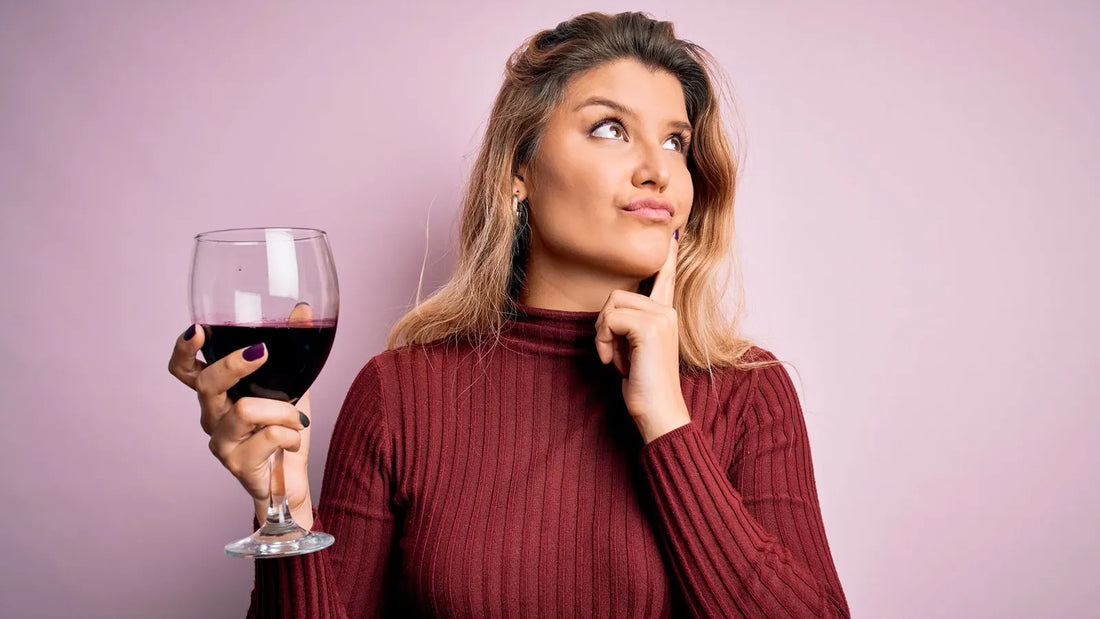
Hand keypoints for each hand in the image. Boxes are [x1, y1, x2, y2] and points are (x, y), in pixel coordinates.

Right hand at [167, 303, 315, 527]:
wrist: (291, 480)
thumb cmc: (283, 432)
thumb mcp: (292, 386)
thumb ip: (292, 352)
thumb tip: (302, 309)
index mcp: (218, 395)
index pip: (185, 370)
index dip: (184, 349)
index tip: (198, 328)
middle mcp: (211, 416)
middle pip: (207, 383)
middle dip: (234, 364)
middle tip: (261, 353)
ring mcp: (221, 442)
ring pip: (245, 409)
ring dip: (282, 409)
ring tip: (296, 419)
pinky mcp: (237, 464)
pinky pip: (269, 436)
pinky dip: (291, 434)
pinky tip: (293, 441)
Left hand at [594, 230, 690, 443]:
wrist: (659, 412)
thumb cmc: (643, 386)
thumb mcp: (634, 351)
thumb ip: (630, 328)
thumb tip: (612, 313)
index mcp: (665, 315)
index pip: (665, 279)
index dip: (667, 258)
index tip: (673, 235)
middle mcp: (667, 311)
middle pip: (615, 295)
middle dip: (603, 327)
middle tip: (614, 355)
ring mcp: (662, 316)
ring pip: (610, 305)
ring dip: (603, 336)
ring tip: (618, 359)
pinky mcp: (651, 325)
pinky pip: (610, 319)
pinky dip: (604, 343)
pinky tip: (617, 363)